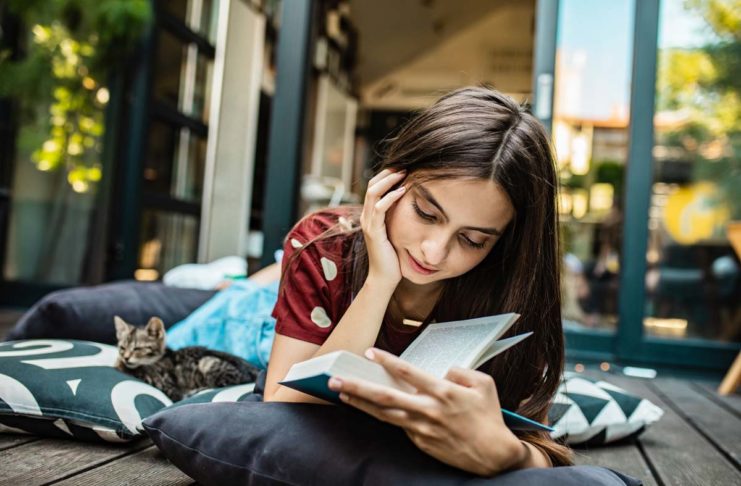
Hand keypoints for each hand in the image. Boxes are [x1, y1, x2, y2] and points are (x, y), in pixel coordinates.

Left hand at [327, 348, 525, 475]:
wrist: (494, 456)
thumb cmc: (489, 417)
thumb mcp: (483, 384)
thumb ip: (460, 371)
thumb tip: (441, 371)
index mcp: (443, 392)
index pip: (408, 372)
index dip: (387, 361)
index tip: (370, 353)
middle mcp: (428, 410)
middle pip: (385, 397)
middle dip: (357, 387)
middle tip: (334, 380)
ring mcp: (422, 429)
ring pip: (384, 415)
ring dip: (360, 404)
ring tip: (341, 395)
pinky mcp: (421, 443)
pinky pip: (400, 426)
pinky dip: (384, 416)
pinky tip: (370, 408)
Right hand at [360, 169, 406, 287]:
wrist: (385, 278)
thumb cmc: (393, 257)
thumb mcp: (396, 232)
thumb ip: (398, 219)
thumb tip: (412, 205)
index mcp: (370, 215)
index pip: (373, 187)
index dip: (386, 175)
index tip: (403, 168)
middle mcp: (366, 217)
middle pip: (371, 185)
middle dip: (387, 173)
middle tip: (404, 165)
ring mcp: (368, 224)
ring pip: (373, 193)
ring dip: (389, 181)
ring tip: (404, 173)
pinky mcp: (374, 232)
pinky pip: (379, 208)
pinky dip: (391, 197)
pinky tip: (403, 191)